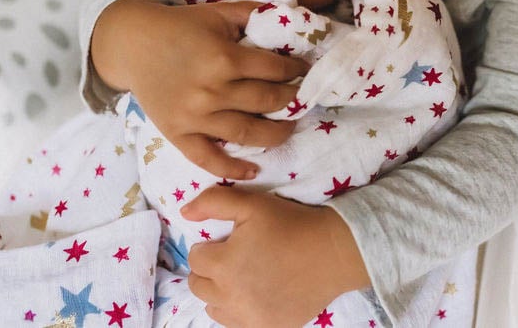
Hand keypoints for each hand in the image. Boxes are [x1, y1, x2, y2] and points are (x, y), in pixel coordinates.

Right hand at [91, 0, 308, 177]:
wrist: (132, 45)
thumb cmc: (180, 26)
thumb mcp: (219, 13)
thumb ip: (254, 13)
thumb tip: (290, 15)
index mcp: (224, 58)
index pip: (275, 70)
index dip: (296, 70)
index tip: (305, 71)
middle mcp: (212, 91)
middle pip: (266, 102)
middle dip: (291, 100)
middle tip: (303, 99)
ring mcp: (194, 117)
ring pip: (247, 133)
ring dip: (275, 134)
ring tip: (290, 129)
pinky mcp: (177, 134)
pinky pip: (208, 158)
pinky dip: (231, 168)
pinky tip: (253, 171)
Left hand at [182, 188, 370, 326]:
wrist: (333, 252)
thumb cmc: (292, 224)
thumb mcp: (253, 204)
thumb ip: (213, 202)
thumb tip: (184, 213)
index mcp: (223, 265)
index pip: (196, 258)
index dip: (211, 246)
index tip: (230, 240)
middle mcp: (230, 297)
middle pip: (199, 286)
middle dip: (210, 270)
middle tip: (235, 257)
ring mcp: (248, 318)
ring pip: (214, 308)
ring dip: (221, 292)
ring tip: (244, 276)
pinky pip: (237, 324)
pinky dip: (239, 310)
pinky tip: (257, 294)